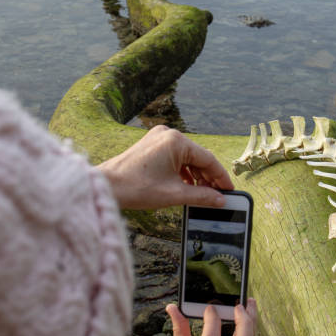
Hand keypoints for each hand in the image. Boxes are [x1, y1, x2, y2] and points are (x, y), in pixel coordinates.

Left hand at [97, 125, 233, 209]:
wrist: (106, 186)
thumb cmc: (135, 188)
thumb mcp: (174, 194)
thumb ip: (202, 196)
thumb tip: (220, 200)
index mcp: (176, 141)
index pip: (208, 159)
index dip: (221, 177)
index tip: (229, 190)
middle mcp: (168, 134)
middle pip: (198, 157)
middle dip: (208, 177)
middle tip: (218, 196)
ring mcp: (158, 138)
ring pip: (186, 157)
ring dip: (196, 176)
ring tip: (203, 194)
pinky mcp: (151, 145)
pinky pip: (175, 157)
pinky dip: (183, 171)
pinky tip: (187, 185)